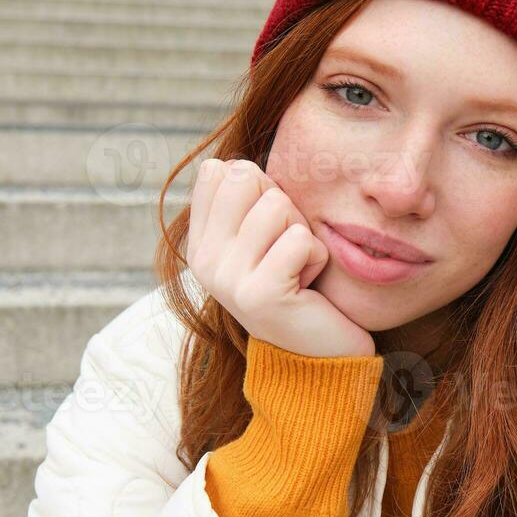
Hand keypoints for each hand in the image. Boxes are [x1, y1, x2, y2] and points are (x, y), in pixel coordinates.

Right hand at [185, 158, 375, 357]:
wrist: (317, 353)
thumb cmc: (297, 281)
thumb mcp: (264, 235)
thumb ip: (245, 199)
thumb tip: (231, 163)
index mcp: (200, 242)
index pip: (220, 170)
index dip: (259, 187)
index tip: (267, 230)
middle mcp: (204, 261)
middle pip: (245, 178)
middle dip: (282, 205)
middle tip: (285, 247)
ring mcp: (227, 279)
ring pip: (277, 205)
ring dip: (302, 233)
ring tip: (296, 267)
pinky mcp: (260, 295)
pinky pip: (300, 239)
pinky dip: (316, 256)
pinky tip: (306, 285)